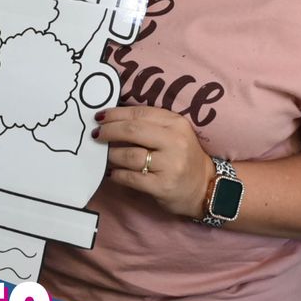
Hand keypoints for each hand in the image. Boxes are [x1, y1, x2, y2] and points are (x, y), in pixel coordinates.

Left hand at [92, 105, 212, 217]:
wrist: (204, 187)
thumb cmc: (183, 157)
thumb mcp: (174, 133)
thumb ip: (150, 124)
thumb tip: (113, 119)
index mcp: (176, 124)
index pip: (140, 113)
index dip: (116, 114)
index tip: (100, 116)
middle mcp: (174, 142)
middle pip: (132, 131)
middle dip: (109, 131)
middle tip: (96, 134)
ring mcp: (169, 165)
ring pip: (129, 155)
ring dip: (110, 154)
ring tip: (104, 155)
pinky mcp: (162, 186)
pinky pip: (130, 177)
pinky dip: (117, 174)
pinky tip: (112, 173)